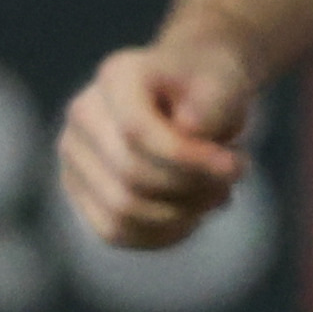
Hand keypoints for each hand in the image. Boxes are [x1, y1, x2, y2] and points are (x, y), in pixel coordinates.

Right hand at [60, 38, 256, 251]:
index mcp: (117, 76)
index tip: (237, 166)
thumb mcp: (226, 83)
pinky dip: (161, 234)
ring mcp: (75, 154)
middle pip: (131, 174)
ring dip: (181, 215)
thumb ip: (212, 103)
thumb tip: (188, 130)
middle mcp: (83, 113)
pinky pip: (115, 232)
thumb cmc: (211, 89)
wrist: (192, 95)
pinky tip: (192, 217)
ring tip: (217, 195)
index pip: (137, 131)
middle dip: (193, 187)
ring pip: (121, 210)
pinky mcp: (80, 190)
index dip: (189, 159)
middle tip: (234, 176)